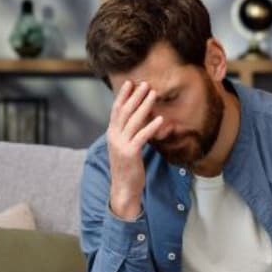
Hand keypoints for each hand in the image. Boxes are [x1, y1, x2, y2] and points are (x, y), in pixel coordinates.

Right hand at [107, 80, 163, 220]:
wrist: (123, 188)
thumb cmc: (127, 167)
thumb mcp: (125, 147)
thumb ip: (128, 133)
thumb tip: (139, 119)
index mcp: (112, 133)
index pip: (116, 110)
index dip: (123, 95)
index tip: (130, 82)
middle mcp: (114, 136)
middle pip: (124, 111)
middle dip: (135, 96)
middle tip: (145, 83)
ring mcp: (121, 144)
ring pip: (133, 121)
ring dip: (144, 105)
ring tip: (153, 93)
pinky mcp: (130, 153)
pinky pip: (142, 136)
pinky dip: (151, 126)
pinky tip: (160, 119)